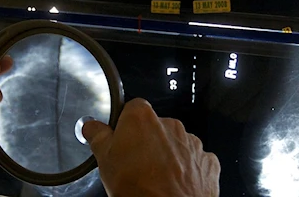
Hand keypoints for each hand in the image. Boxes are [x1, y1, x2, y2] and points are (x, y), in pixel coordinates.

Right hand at [83, 98, 220, 196]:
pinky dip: (186, 169)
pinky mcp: (206, 160)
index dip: (124, 126)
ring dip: (167, 156)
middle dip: (146, 142)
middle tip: (135, 165)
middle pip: (154, 127)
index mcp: (142, 118)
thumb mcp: (105, 161)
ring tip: (154, 179)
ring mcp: (191, 142)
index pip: (132, 109)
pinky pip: (194, 159)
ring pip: (175, 144)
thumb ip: (98, 137)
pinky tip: (174, 183)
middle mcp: (170, 125)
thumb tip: (91, 127)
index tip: (120, 141)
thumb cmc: (140, 189)